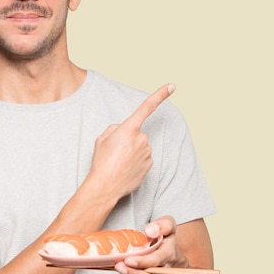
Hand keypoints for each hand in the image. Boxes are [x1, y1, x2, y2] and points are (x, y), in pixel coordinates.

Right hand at [87, 84, 174, 200]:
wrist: (105, 186)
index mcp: (129, 128)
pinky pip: (143, 159)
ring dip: (132, 151)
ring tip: (118, 162)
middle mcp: (141, 139)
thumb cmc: (101, 161)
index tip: (172, 86)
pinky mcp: (149, 166)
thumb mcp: (102, 138)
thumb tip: (124, 130)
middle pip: (137, 133)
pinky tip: (125, 169)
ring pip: (141, 147)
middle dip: (128, 139)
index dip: (160, 95)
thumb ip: (116, 129)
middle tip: (115, 151)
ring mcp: (147, 153)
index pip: (147, 107)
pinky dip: (135, 162)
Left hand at [114, 216, 185, 273]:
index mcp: (169, 252)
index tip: (129, 260)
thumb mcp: (168, 223)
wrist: (170, 249)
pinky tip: (120, 268)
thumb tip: (150, 231)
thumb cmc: (166, 234)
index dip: (144, 261)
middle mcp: (165, 267)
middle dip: (134, 273)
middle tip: (119, 266)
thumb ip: (162, 225)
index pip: (158, 259)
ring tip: (118, 267)